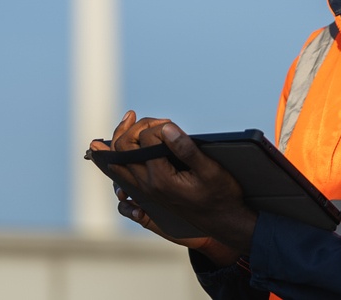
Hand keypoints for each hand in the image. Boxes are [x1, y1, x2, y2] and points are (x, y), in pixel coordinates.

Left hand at [93, 111, 256, 260]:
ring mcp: (145, 190)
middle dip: (132, 127)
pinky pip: (123, 173)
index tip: (172, 125)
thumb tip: (166, 128)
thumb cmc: (220, 195)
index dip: (157, 126)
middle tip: (147, 118)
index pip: (146, 139)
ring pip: (118, 161)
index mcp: (161, 179)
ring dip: (121, 138)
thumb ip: (186, 149)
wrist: (222, 222)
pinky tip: (126, 145)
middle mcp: (148, 186)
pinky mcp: (148, 192)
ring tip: (130, 120)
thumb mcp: (210, 170)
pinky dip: (119, 156)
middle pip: (123, 148)